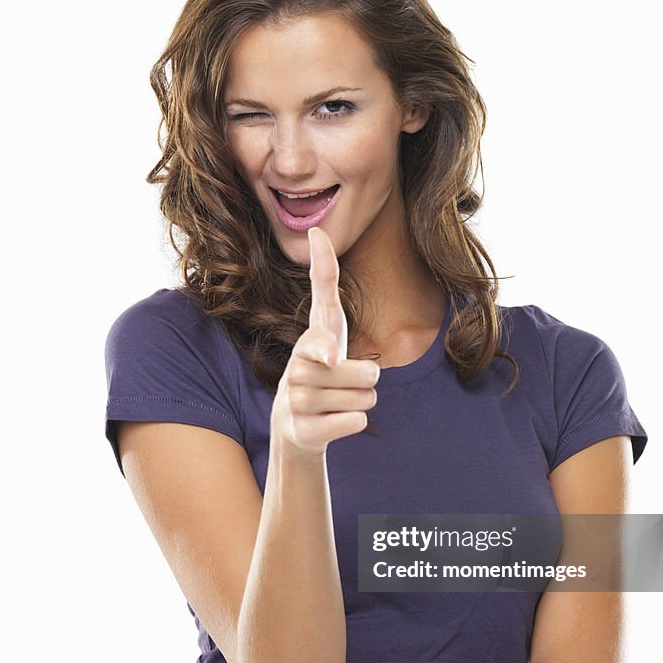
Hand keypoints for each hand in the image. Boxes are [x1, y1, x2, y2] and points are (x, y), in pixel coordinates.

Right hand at [272, 226, 379, 455]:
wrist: (293, 427)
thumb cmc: (321, 371)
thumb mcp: (328, 328)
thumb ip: (325, 283)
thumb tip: (315, 231)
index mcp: (311, 339)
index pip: (322, 301)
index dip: (326, 305)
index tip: (331, 344)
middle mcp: (297, 368)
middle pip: (370, 373)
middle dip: (368, 382)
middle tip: (343, 386)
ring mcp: (296, 401)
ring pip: (366, 399)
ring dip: (361, 403)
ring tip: (335, 402)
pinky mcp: (303, 430)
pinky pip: (355, 421)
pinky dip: (353, 422)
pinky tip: (331, 421)